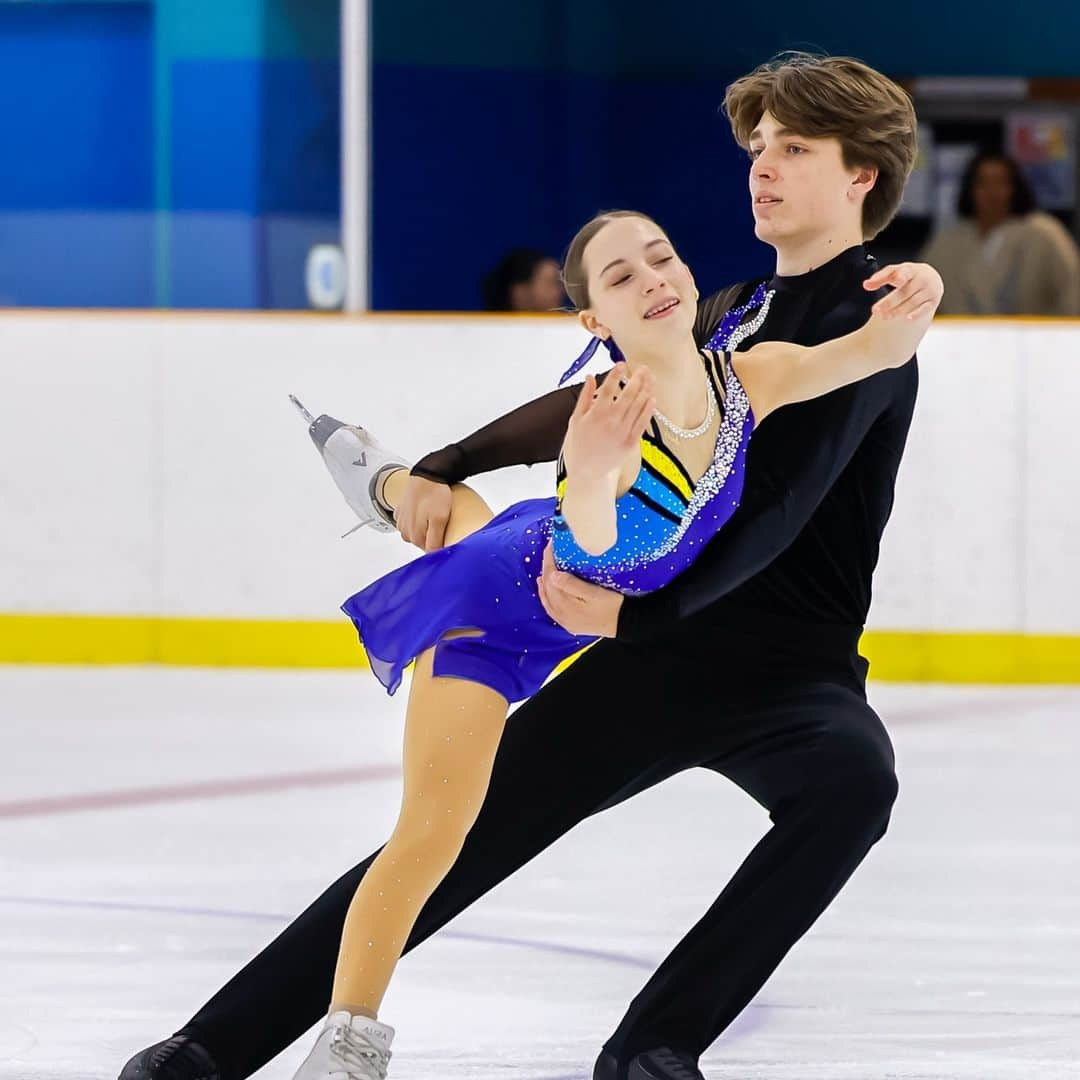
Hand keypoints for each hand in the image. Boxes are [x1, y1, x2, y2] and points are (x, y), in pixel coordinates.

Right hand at [395, 474, 453, 550]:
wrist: (428, 474)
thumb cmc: (435, 494)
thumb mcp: (440, 519)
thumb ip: (435, 540)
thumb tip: (433, 555)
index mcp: (413, 535)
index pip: (428, 550)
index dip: (439, 544)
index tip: (446, 536)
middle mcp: (404, 530)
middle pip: (421, 542)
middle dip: (432, 536)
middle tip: (442, 524)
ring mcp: (401, 520)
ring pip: (415, 532)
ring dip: (424, 528)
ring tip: (434, 516)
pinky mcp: (401, 511)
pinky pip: (410, 521)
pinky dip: (417, 519)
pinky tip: (424, 511)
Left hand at [537, 541, 622, 636]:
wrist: (625, 623)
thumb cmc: (613, 606)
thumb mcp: (595, 592)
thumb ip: (572, 585)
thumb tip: (552, 575)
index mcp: (567, 606)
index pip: (552, 580)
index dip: (549, 562)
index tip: (550, 547)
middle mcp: (563, 615)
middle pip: (548, 590)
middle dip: (546, 570)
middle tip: (548, 554)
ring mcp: (566, 621)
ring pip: (548, 601)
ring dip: (544, 586)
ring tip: (543, 573)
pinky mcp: (571, 624)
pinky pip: (553, 610)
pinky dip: (548, 599)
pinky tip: (549, 593)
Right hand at [562, 362, 655, 481]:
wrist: (587, 472)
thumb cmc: (578, 446)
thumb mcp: (575, 420)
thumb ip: (585, 397)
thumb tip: (589, 377)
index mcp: (596, 414)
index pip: (609, 388)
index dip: (616, 374)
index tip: (621, 364)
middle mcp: (611, 421)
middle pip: (629, 394)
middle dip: (637, 378)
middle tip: (642, 368)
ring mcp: (623, 432)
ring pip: (638, 406)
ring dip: (646, 390)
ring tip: (650, 379)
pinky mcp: (630, 442)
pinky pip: (643, 423)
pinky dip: (648, 410)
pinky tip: (652, 399)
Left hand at [864, 262, 943, 320]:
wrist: (931, 277)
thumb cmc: (907, 275)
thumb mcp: (895, 273)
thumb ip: (880, 278)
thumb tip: (865, 285)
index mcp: (910, 270)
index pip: (903, 273)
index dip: (900, 276)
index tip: (897, 280)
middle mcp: (921, 278)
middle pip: (904, 291)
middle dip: (889, 302)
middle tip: (875, 311)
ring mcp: (929, 289)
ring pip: (912, 301)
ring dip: (898, 310)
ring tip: (885, 316)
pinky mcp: (933, 300)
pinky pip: (925, 308)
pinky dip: (917, 313)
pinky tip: (907, 319)